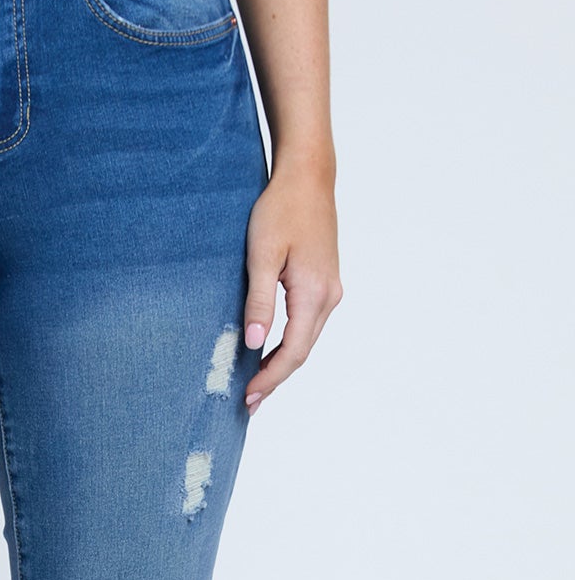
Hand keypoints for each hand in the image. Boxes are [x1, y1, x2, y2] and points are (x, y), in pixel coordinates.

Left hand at [241, 163, 341, 411]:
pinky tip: (271, 351)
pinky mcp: (324, 282)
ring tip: (257, 384)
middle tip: (249, 403)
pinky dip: (289, 343)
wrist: (308, 177)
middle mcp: (329, 296)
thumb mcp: (262, 256)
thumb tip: (255, 344)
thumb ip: (259, 301)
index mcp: (315, 293)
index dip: (270, 378)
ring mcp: (330, 289)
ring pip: (306, 339)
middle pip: (302, 351)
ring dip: (282, 363)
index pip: (292, 351)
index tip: (248, 397)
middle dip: (275, 378)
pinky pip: (307, 324)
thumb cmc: (281, 209)